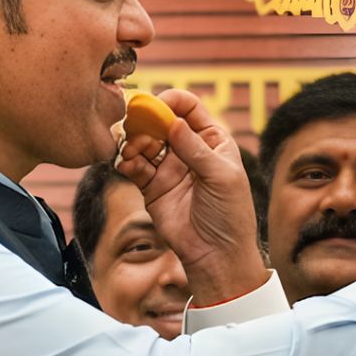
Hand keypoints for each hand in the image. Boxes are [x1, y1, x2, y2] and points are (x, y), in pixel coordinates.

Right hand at [117, 89, 267, 305]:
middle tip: (134, 125)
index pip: (188, 108)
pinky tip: (126, 165)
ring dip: (133, 141)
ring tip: (133, 150)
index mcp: (212, 139)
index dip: (171, 101)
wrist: (216, 254)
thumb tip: (173, 121)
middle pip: (160, 121)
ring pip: (143, 141)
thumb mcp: (220, 176)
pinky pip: (133, 166)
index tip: (156, 104)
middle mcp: (188, 148)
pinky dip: (126, 161)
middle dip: (145, 119)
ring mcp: (169, 166)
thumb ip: (195, 149)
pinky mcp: (151, 186)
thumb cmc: (229, 213)